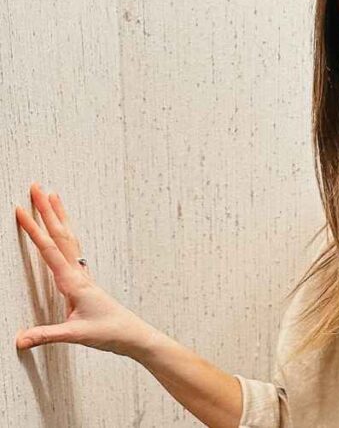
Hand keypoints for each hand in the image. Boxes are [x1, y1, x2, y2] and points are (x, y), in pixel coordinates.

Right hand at [14, 182, 158, 357]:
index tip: (21, 209)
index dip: (33, 229)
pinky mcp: (84, 280)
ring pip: (68, 238)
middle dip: (47, 209)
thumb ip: (46, 335)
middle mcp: (78, 273)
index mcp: (73, 281)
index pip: (49, 249)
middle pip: (60, 234)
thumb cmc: (108, 332)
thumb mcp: (75, 335)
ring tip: (52, 195)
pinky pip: (72, 249)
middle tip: (36, 186)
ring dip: (59, 216)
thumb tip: (19, 339)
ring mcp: (83, 274)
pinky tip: (64, 229)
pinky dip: (65, 233)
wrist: (132, 334)